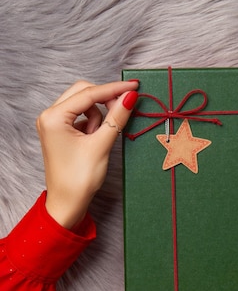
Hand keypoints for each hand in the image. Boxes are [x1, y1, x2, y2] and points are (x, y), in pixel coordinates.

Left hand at [36, 79, 138, 229]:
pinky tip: (96, 138)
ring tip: (102, 137)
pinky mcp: (61, 132)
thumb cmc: (79, 179)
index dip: (114, 89)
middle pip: (83, 93)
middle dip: (105, 99)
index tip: (134, 86)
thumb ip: (116, 117)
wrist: (68, 204)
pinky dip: (93, 123)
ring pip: (84, 104)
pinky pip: (81, 117)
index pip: (88, 94)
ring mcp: (54, 124)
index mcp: (54, 117)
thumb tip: (130, 97)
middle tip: (125, 107)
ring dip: (99, 115)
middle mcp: (50, 116)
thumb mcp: (101, 145)